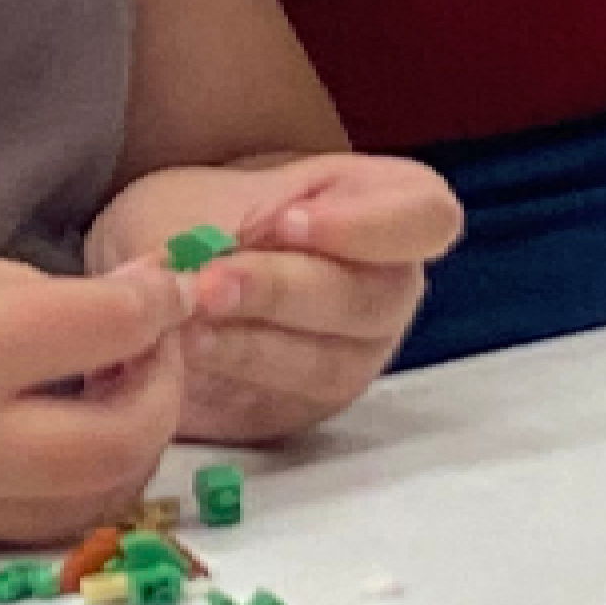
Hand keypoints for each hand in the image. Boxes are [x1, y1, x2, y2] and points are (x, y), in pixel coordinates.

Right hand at [0, 225, 195, 548]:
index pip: (108, 333)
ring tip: (107, 386)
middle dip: (162, 387)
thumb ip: (10, 288)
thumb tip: (97, 312)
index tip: (161, 279)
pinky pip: (30, 523)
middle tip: (149, 339)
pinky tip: (54, 427)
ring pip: (89, 503)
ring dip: (127, 448)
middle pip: (123, 444)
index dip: (155, 300)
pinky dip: (72, 484)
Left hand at [90, 154, 464, 443]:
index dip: (365, 225)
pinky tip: (179, 360)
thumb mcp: (213, 193)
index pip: (425, 217)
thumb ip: (217, 224)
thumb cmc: (213, 210)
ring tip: (184, 326)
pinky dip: (225, 381)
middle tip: (209, 284)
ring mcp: (355, 359)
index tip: (288, 221)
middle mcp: (389, 292)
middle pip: (366, 301)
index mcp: (395, 210)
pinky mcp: (304, 410)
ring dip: (249, 346)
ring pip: (324, 364)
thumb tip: (199, 264)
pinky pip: (277, 404)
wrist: (181, 268)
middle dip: (280, 292)